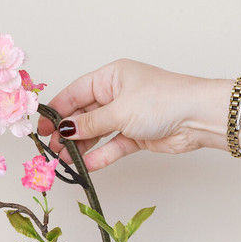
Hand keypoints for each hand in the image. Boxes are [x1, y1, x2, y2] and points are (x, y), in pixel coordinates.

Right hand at [38, 59, 225, 171]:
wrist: (198, 117)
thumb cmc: (163, 100)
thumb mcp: (120, 110)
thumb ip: (90, 123)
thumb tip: (65, 130)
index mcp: (111, 77)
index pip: (76, 92)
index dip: (57, 110)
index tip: (41, 126)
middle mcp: (117, 94)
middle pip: (84, 114)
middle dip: (67, 131)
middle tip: (51, 147)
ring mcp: (127, 115)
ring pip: (97, 132)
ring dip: (81, 146)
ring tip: (64, 160)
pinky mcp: (136, 135)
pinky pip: (112, 145)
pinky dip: (100, 154)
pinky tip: (86, 164)